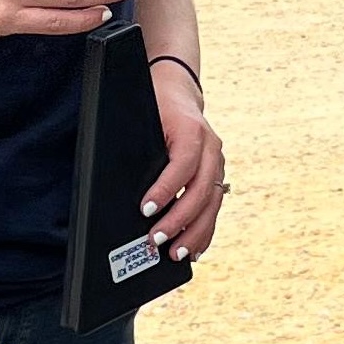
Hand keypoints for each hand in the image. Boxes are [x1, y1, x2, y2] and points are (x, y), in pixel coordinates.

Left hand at [142, 61, 225, 259]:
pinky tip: (195, 249)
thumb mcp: (144, 118)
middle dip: (179, 220)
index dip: (166, 189)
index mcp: (192, 129)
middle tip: (156, 240)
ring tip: (177, 254)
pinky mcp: (216, 174)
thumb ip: (142, 148)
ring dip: (195, 232)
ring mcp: (217, 162)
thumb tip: (126, 187)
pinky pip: (214, 206)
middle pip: (201, 189)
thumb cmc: (154, 104)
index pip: (184, 164)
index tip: (146, 209)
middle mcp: (211, 147)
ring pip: (212, 203)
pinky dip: (205, 230)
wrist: (177, 89)